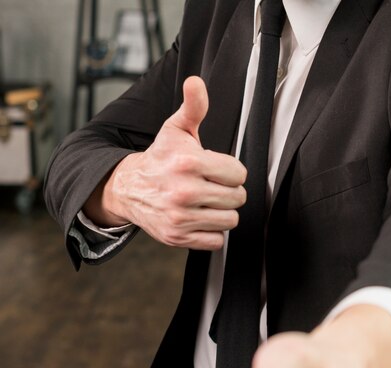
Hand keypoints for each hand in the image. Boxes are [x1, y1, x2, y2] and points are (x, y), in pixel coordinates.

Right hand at [85, 76, 246, 249]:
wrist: (129, 189)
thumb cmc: (160, 159)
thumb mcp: (175, 129)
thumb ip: (193, 107)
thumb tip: (196, 82)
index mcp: (188, 163)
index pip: (238, 174)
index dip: (232, 172)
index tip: (219, 171)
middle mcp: (183, 192)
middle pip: (237, 198)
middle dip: (229, 192)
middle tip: (213, 187)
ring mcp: (180, 217)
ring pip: (230, 220)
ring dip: (223, 212)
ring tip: (208, 203)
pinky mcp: (177, 236)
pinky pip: (216, 241)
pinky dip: (212, 232)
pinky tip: (201, 218)